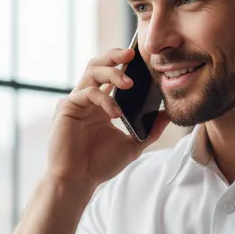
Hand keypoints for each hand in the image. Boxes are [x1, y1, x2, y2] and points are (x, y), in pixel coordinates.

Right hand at [46, 46, 171, 191]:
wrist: (78, 180)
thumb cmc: (99, 164)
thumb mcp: (133, 145)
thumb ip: (150, 130)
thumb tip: (168, 115)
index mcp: (100, 104)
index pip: (111, 75)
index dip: (124, 63)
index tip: (141, 58)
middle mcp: (87, 99)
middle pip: (98, 65)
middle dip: (114, 55)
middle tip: (132, 52)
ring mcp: (76, 102)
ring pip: (91, 72)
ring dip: (112, 72)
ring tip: (129, 81)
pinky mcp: (66, 108)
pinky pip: (87, 93)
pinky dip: (104, 99)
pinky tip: (116, 113)